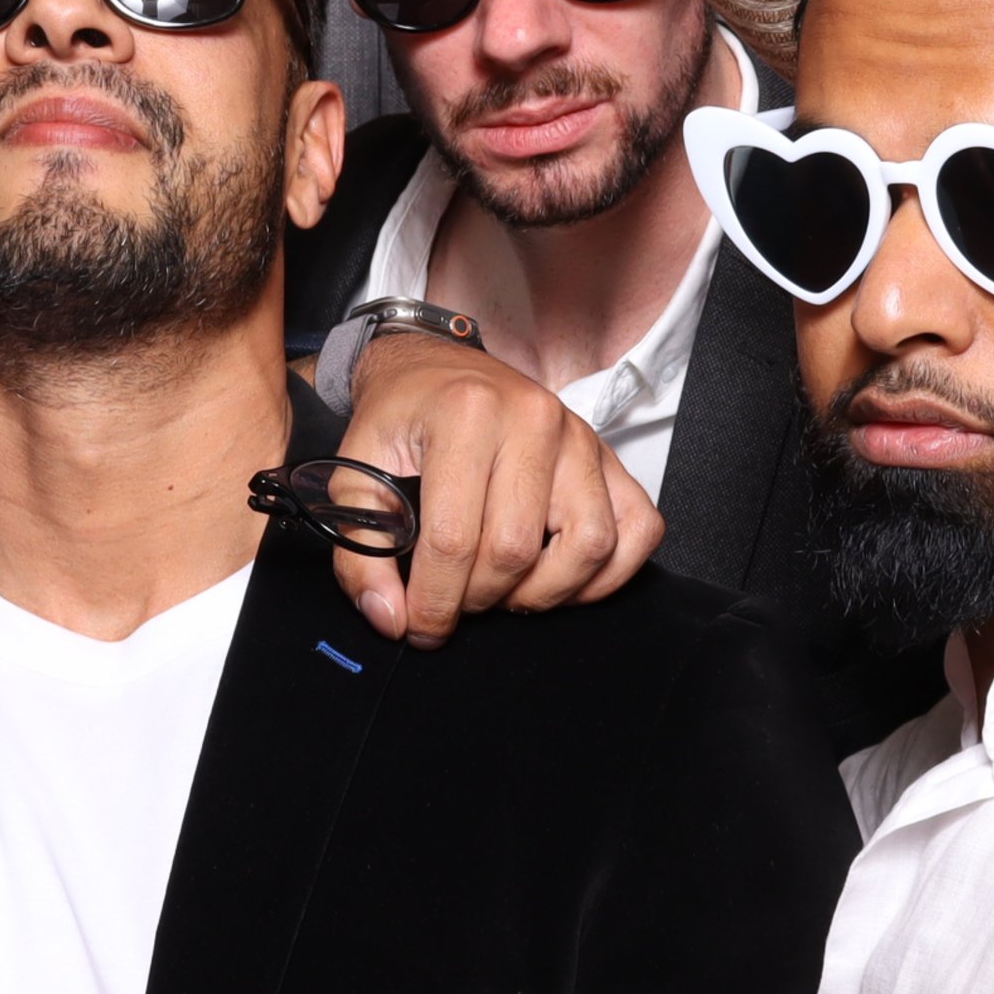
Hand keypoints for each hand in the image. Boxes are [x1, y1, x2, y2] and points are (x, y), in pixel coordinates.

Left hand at [335, 331, 660, 646]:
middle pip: (516, 551)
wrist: (435, 367)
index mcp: (466, 415)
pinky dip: (606, 575)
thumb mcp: (355, 473)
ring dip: (542, 593)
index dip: (433, 601)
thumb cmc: (401, 419)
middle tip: (453, 600)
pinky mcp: (611, 458)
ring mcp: (580, 439)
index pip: (454, 539)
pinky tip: (558, 580)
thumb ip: (362, 551)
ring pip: (588, 547)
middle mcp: (534, 420)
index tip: (418, 626)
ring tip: (504, 590)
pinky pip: (638, 531)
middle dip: (478, 599)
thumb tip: (391, 618)